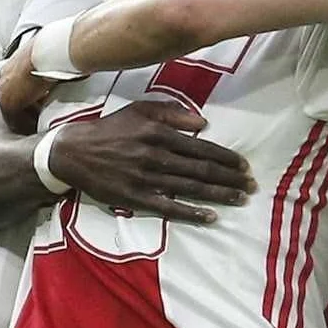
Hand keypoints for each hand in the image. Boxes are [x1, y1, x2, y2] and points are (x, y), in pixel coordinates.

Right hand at [45, 100, 256, 223]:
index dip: (226, 158)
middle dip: (230, 179)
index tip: (244, 165)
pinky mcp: (136, 198)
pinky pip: (169, 208)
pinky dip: (192, 213)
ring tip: (241, 199)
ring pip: (191, 188)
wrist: (75, 152)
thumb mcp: (140, 110)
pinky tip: (211, 217)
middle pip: (202, 170)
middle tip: (252, 186)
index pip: (201, 148)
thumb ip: (173, 113)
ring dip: (219, 195)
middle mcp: (156, 156)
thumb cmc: (111, 130)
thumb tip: (204, 124)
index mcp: (159, 133)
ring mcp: (147, 179)